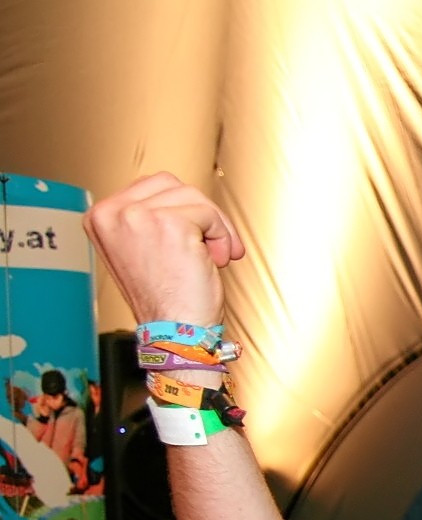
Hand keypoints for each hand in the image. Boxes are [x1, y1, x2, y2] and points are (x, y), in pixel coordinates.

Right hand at [83, 172, 243, 328]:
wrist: (175, 333)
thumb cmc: (166, 298)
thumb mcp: (140, 249)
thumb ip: (146, 219)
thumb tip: (181, 196)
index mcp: (100, 217)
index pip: (151, 186)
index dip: (180, 210)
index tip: (191, 239)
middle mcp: (112, 213)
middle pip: (173, 186)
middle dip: (200, 215)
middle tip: (209, 249)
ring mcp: (138, 216)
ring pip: (194, 197)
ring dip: (215, 228)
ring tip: (212, 258)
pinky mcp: (170, 224)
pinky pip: (209, 214)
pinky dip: (222, 236)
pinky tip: (215, 261)